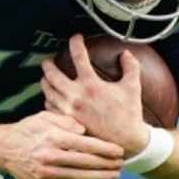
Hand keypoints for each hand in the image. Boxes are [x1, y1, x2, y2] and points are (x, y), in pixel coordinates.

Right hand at [0, 111, 124, 178]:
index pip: (85, 145)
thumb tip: (84, 131)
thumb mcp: (44, 117)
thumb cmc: (27, 130)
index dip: (105, 149)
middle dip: (106, 165)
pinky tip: (94, 177)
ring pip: (79, 176)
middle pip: (86, 163)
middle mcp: (50, 157)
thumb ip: (66, 122)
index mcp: (53, 138)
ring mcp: (46, 173)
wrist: (3, 149)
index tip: (119, 151)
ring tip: (114, 175)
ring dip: (99, 177)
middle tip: (122, 165)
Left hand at [40, 34, 149, 154]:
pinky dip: (49, 100)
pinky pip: (50, 108)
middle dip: (47, 64)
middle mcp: (76, 96)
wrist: (125, 140)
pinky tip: (52, 98)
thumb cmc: (129, 113)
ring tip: (46, 77)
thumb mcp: (133, 87)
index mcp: (91, 84)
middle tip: (48, 60)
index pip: (78, 56)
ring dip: (45, 81)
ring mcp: (68, 110)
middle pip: (52, 74)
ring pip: (47, 91)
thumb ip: (131, 67)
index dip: (75, 42)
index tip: (75, 37)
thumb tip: (125, 53)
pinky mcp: (66, 121)